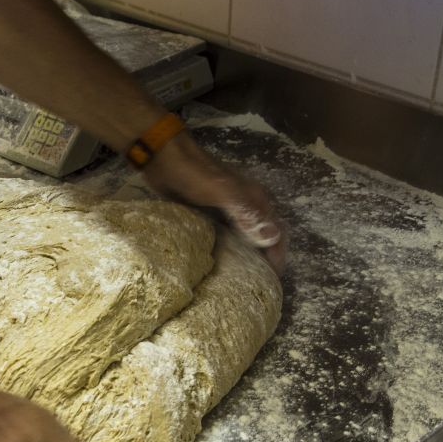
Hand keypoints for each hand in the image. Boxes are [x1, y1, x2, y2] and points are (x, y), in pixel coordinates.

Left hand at [142, 132, 286, 275]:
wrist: (164, 156)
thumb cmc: (195, 173)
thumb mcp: (222, 192)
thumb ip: (246, 213)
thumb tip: (271, 238)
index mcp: (256, 199)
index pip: (277, 232)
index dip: (278, 256)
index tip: (273, 280)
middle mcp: (247, 205)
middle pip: (264, 236)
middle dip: (265, 259)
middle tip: (259, 285)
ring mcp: (228, 209)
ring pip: (246, 237)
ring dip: (247, 256)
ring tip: (241, 281)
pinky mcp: (210, 213)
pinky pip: (226, 235)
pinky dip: (228, 250)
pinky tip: (220, 265)